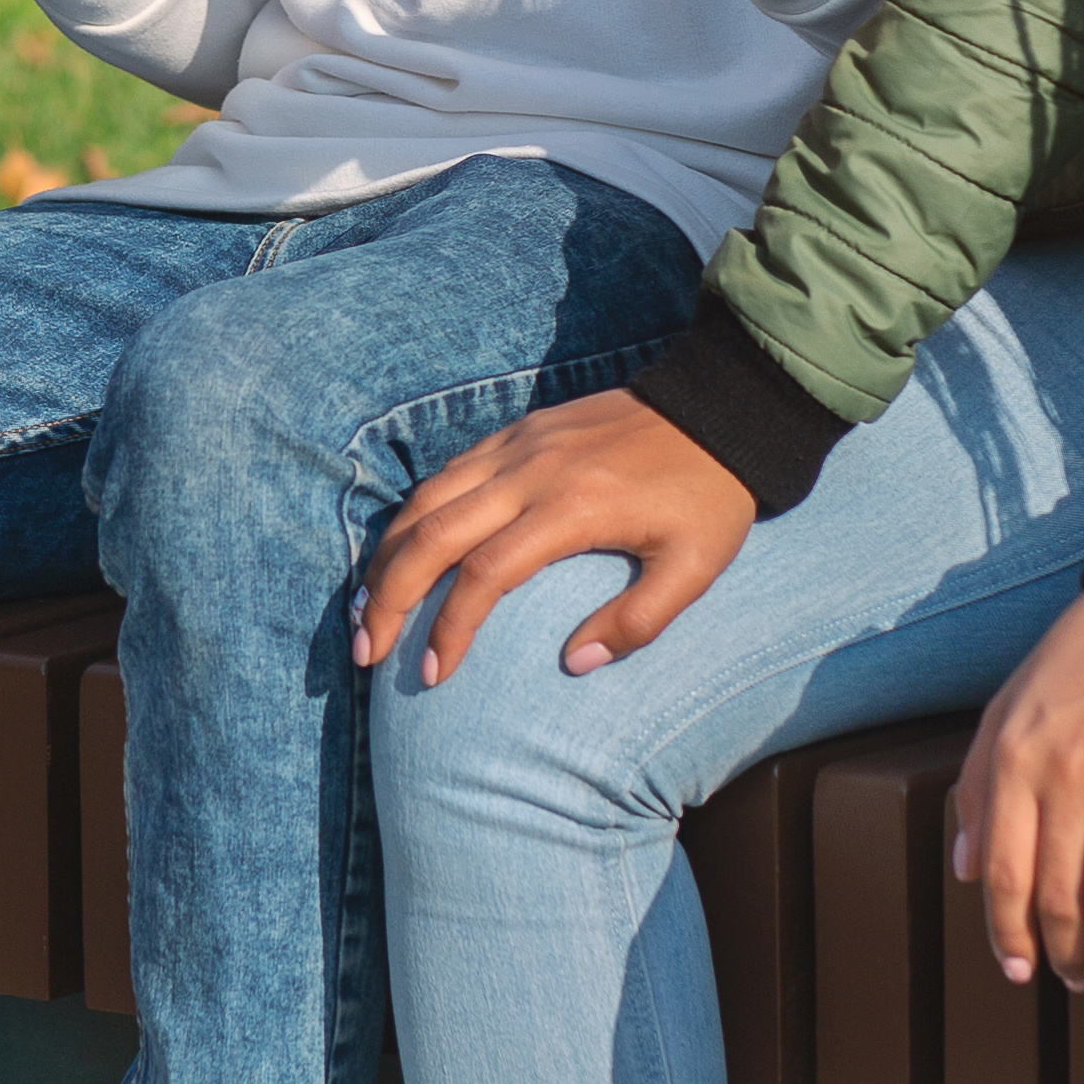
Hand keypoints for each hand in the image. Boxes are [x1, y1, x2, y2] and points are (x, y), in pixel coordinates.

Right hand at [354, 384, 756, 685]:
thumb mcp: (695, 568)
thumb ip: (636, 623)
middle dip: (388, 596)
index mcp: (571, 509)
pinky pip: (447, 472)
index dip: (449, 628)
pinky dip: (413, 513)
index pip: (485, 574)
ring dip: (387, 553)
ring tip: (366, 606)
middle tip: (365, 650)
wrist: (718, 407)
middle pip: (432, 533)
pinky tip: (402, 549)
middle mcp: (529, 472)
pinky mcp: (517, 431)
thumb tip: (573, 664)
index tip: (432, 675)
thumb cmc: (710, 496)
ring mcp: (517, 445)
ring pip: (426, 497)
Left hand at [951, 586, 1083, 1000]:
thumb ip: (979, 784)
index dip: (1008, 932)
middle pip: (1060, 890)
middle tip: (1081, 983)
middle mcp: (1064, 766)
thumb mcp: (1009, 707)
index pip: (1003, 871)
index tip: (1018, 971)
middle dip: (1066, 951)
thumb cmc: (1083, 657)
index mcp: (1013, 754)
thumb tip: (965, 868)